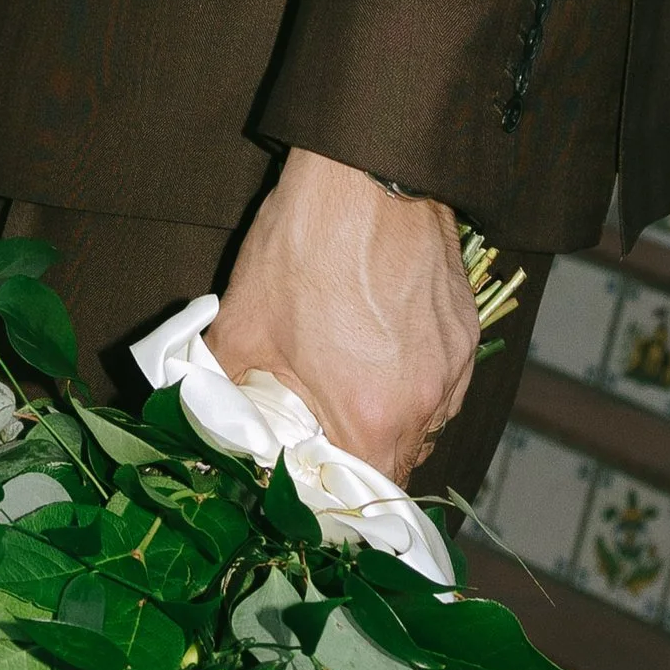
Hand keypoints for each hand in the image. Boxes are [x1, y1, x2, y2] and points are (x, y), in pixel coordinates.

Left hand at [210, 151, 478, 487]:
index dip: (332, 494)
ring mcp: (454, 364)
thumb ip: (219, 388)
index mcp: (371, 418)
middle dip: (359, 453)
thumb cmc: (304, 247)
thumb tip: (202, 418)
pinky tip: (380, 343)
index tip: (308, 478)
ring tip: (351, 379)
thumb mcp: (242, 325)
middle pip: (397, 461)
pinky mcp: (467, 328)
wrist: (363, 171)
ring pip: (424, 421)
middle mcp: (426, 403)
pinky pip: (443, 379)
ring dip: (390, 416)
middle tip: (323, 427)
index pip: (362, 497)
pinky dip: (415, 377)